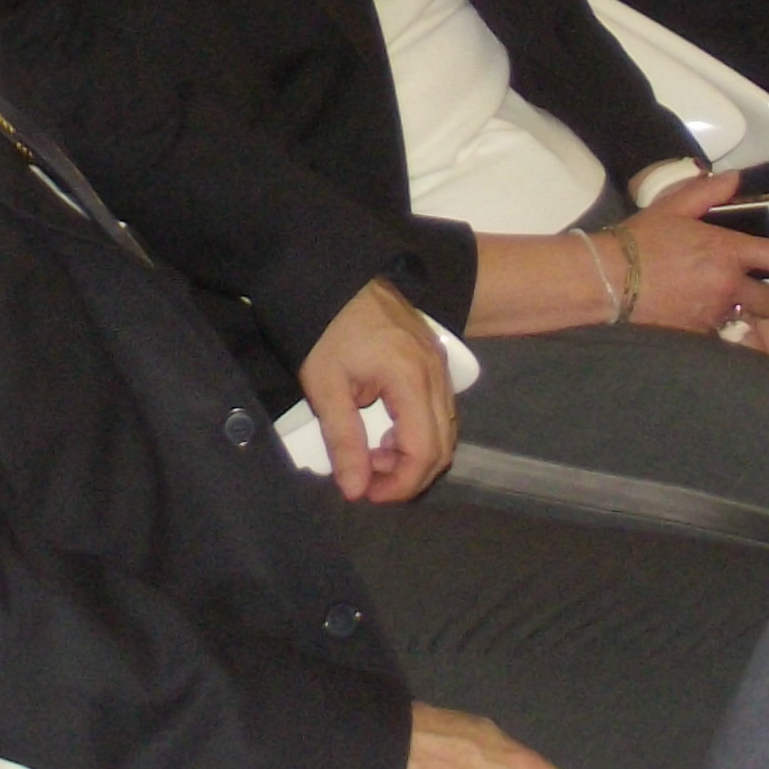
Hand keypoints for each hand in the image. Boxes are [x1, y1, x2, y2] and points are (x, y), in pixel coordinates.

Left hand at [297, 278, 457, 503]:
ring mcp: (438, 360)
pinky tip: (386, 430)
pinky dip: (419, 429)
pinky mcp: (432, 355)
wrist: (329, 274)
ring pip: (445, 427)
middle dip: (409, 473)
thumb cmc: (322, 326)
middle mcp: (435, 371)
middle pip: (443, 445)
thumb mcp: (325, 386)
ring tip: (372, 454)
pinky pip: (439, 406)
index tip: (368, 494)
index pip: (424, 451)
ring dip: (415, 453)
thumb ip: (343, 441)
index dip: (400, 484)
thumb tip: (354, 489)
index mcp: (411, 378)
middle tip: (368, 478)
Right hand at [619, 175, 768, 369]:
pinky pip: (720, 335)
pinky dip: (714, 327)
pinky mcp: (698, 335)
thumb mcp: (673, 207)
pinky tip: (694, 318)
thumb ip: (708, 191)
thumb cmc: (637, 241)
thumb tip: (735, 180)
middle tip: (756, 293)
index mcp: (727, 249)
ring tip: (715, 306)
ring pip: (745, 320)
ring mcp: (714, 313)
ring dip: (740, 315)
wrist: (604, 280)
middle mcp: (728, 284)